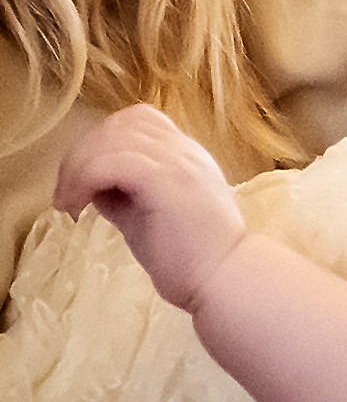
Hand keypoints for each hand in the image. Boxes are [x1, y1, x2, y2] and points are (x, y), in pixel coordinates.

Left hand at [53, 104, 244, 310]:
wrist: (224, 280)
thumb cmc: (192, 259)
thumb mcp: (149, 217)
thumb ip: (125, 195)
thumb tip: (91, 185)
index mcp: (186, 157)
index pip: (139, 121)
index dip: (104, 141)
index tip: (85, 180)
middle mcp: (184, 151)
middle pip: (120, 124)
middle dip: (82, 153)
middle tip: (68, 192)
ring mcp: (178, 162)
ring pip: (111, 139)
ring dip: (77, 168)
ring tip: (69, 202)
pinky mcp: (165, 180)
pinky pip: (110, 162)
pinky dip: (83, 179)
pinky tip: (77, 207)